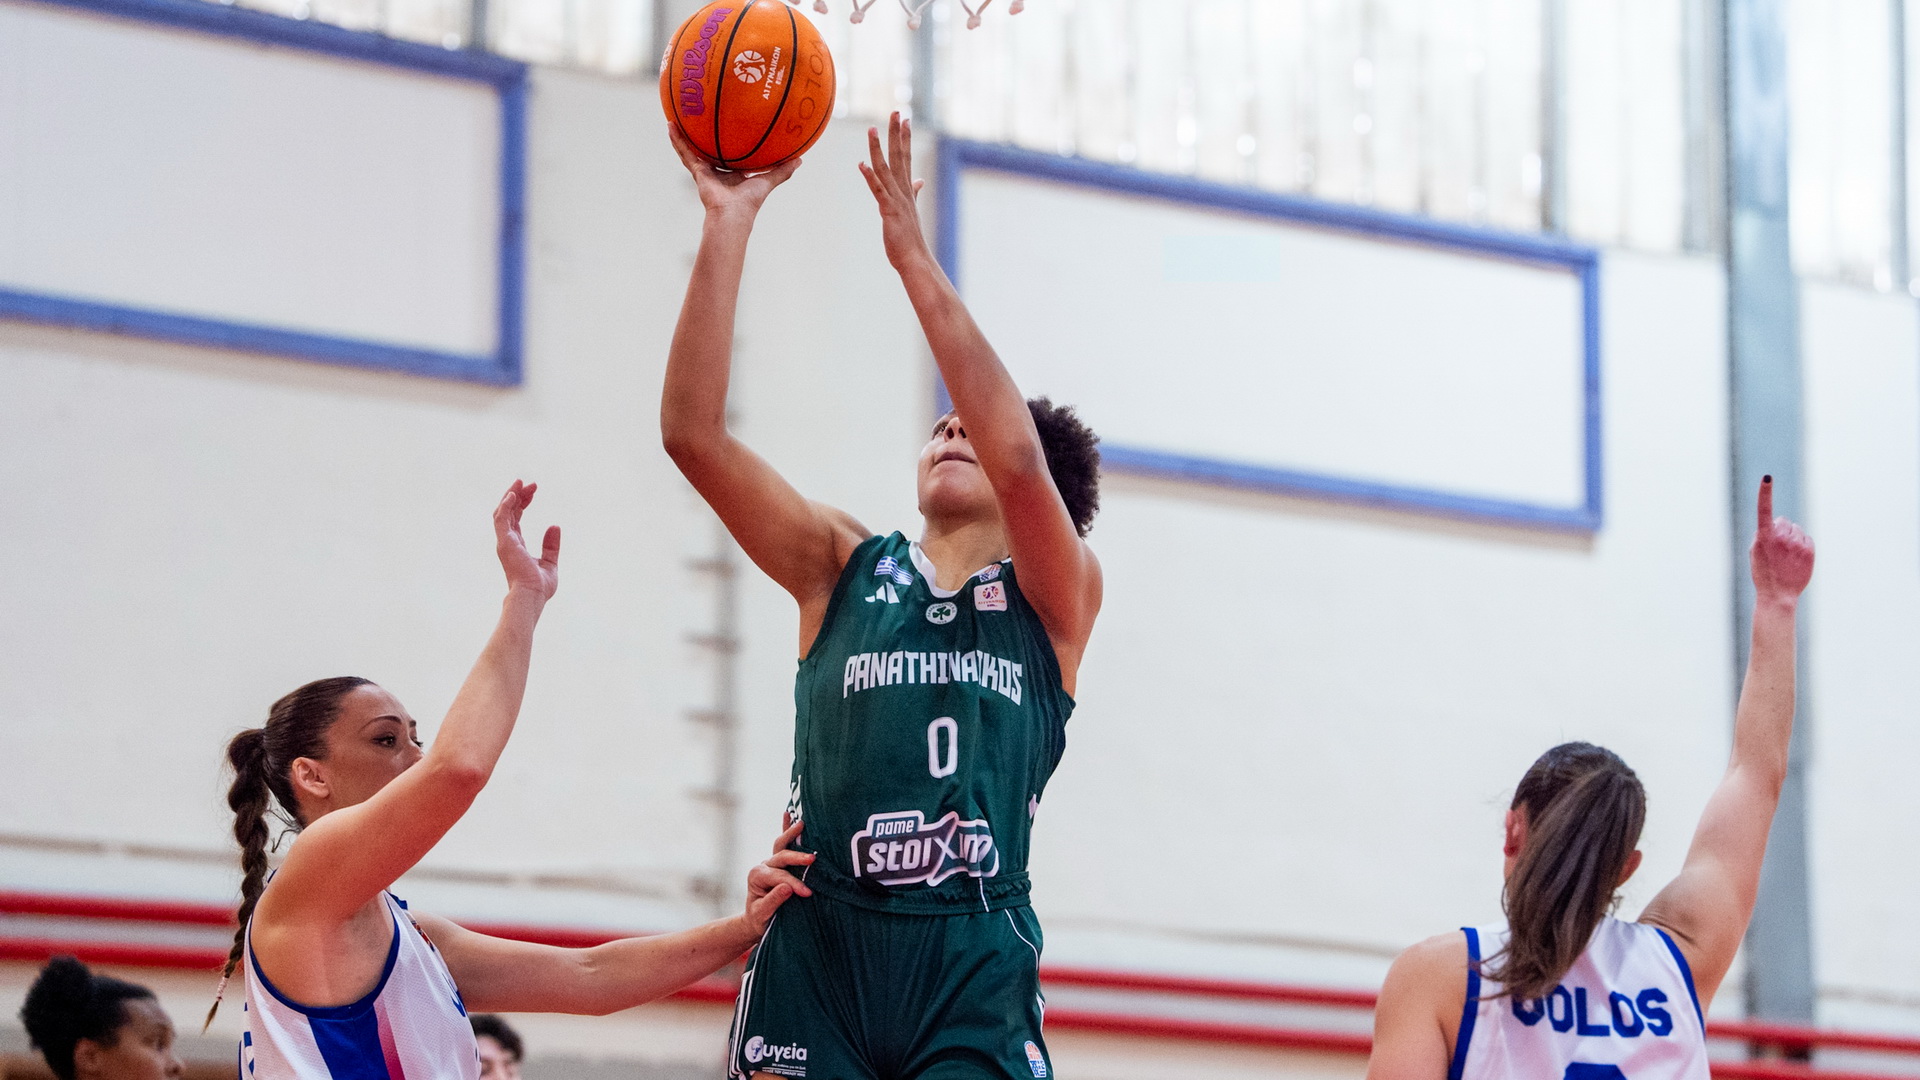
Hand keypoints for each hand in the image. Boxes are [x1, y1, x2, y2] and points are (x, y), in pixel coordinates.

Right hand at [495, 480, 560, 600]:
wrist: (532, 596)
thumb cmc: (539, 586)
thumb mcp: (550, 562)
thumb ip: (551, 544)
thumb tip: (555, 525)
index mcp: (516, 545)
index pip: (516, 518)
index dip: (522, 503)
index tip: (533, 491)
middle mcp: (507, 542)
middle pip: (508, 512)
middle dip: (517, 496)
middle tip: (529, 483)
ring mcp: (504, 541)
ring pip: (502, 512)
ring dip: (510, 496)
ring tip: (521, 482)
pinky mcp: (504, 542)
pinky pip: (501, 518)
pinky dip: (506, 505)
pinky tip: (514, 494)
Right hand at [668, 124, 801, 218]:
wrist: (733, 215)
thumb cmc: (750, 202)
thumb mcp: (767, 181)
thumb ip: (782, 170)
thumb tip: (800, 159)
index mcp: (733, 174)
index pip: (729, 156)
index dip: (729, 144)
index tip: (729, 131)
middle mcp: (717, 171)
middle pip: (708, 150)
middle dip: (704, 137)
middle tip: (699, 119)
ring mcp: (705, 171)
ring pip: (692, 149)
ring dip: (684, 135)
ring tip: (676, 118)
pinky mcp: (697, 171)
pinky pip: (685, 152)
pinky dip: (677, 140)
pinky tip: (670, 125)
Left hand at [741, 820, 813, 934]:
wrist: (756, 920)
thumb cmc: (760, 919)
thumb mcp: (763, 914)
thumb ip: (774, 900)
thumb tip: (788, 886)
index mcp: (757, 876)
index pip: (780, 877)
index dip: (794, 883)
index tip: (807, 893)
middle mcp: (763, 865)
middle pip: (781, 857)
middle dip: (797, 858)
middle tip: (812, 859)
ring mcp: (771, 862)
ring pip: (781, 845)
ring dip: (791, 833)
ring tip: (802, 824)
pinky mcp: (778, 862)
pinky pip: (783, 842)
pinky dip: (786, 829)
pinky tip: (788, 813)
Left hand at [858, 112, 929, 268]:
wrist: (915, 259)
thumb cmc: (910, 238)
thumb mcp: (911, 210)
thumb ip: (915, 192)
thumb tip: (920, 180)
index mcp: (907, 190)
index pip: (907, 158)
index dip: (905, 138)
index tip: (905, 119)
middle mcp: (903, 191)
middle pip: (899, 156)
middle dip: (896, 133)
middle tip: (896, 111)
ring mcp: (896, 200)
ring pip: (886, 169)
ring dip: (878, 148)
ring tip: (871, 129)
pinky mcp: (889, 211)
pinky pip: (878, 191)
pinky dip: (870, 177)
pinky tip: (861, 164)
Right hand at [1750, 476, 1813, 602]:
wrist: (1778, 595)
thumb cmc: (1763, 574)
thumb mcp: (1755, 553)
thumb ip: (1763, 534)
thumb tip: (1776, 522)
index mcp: (1764, 537)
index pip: (1764, 510)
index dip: (1765, 493)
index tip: (1767, 478)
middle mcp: (1781, 537)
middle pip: (1784, 521)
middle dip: (1780, 530)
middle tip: (1776, 548)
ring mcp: (1797, 544)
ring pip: (1796, 530)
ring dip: (1792, 538)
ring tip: (1786, 556)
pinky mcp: (1809, 550)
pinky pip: (1806, 539)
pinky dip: (1802, 545)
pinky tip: (1795, 559)